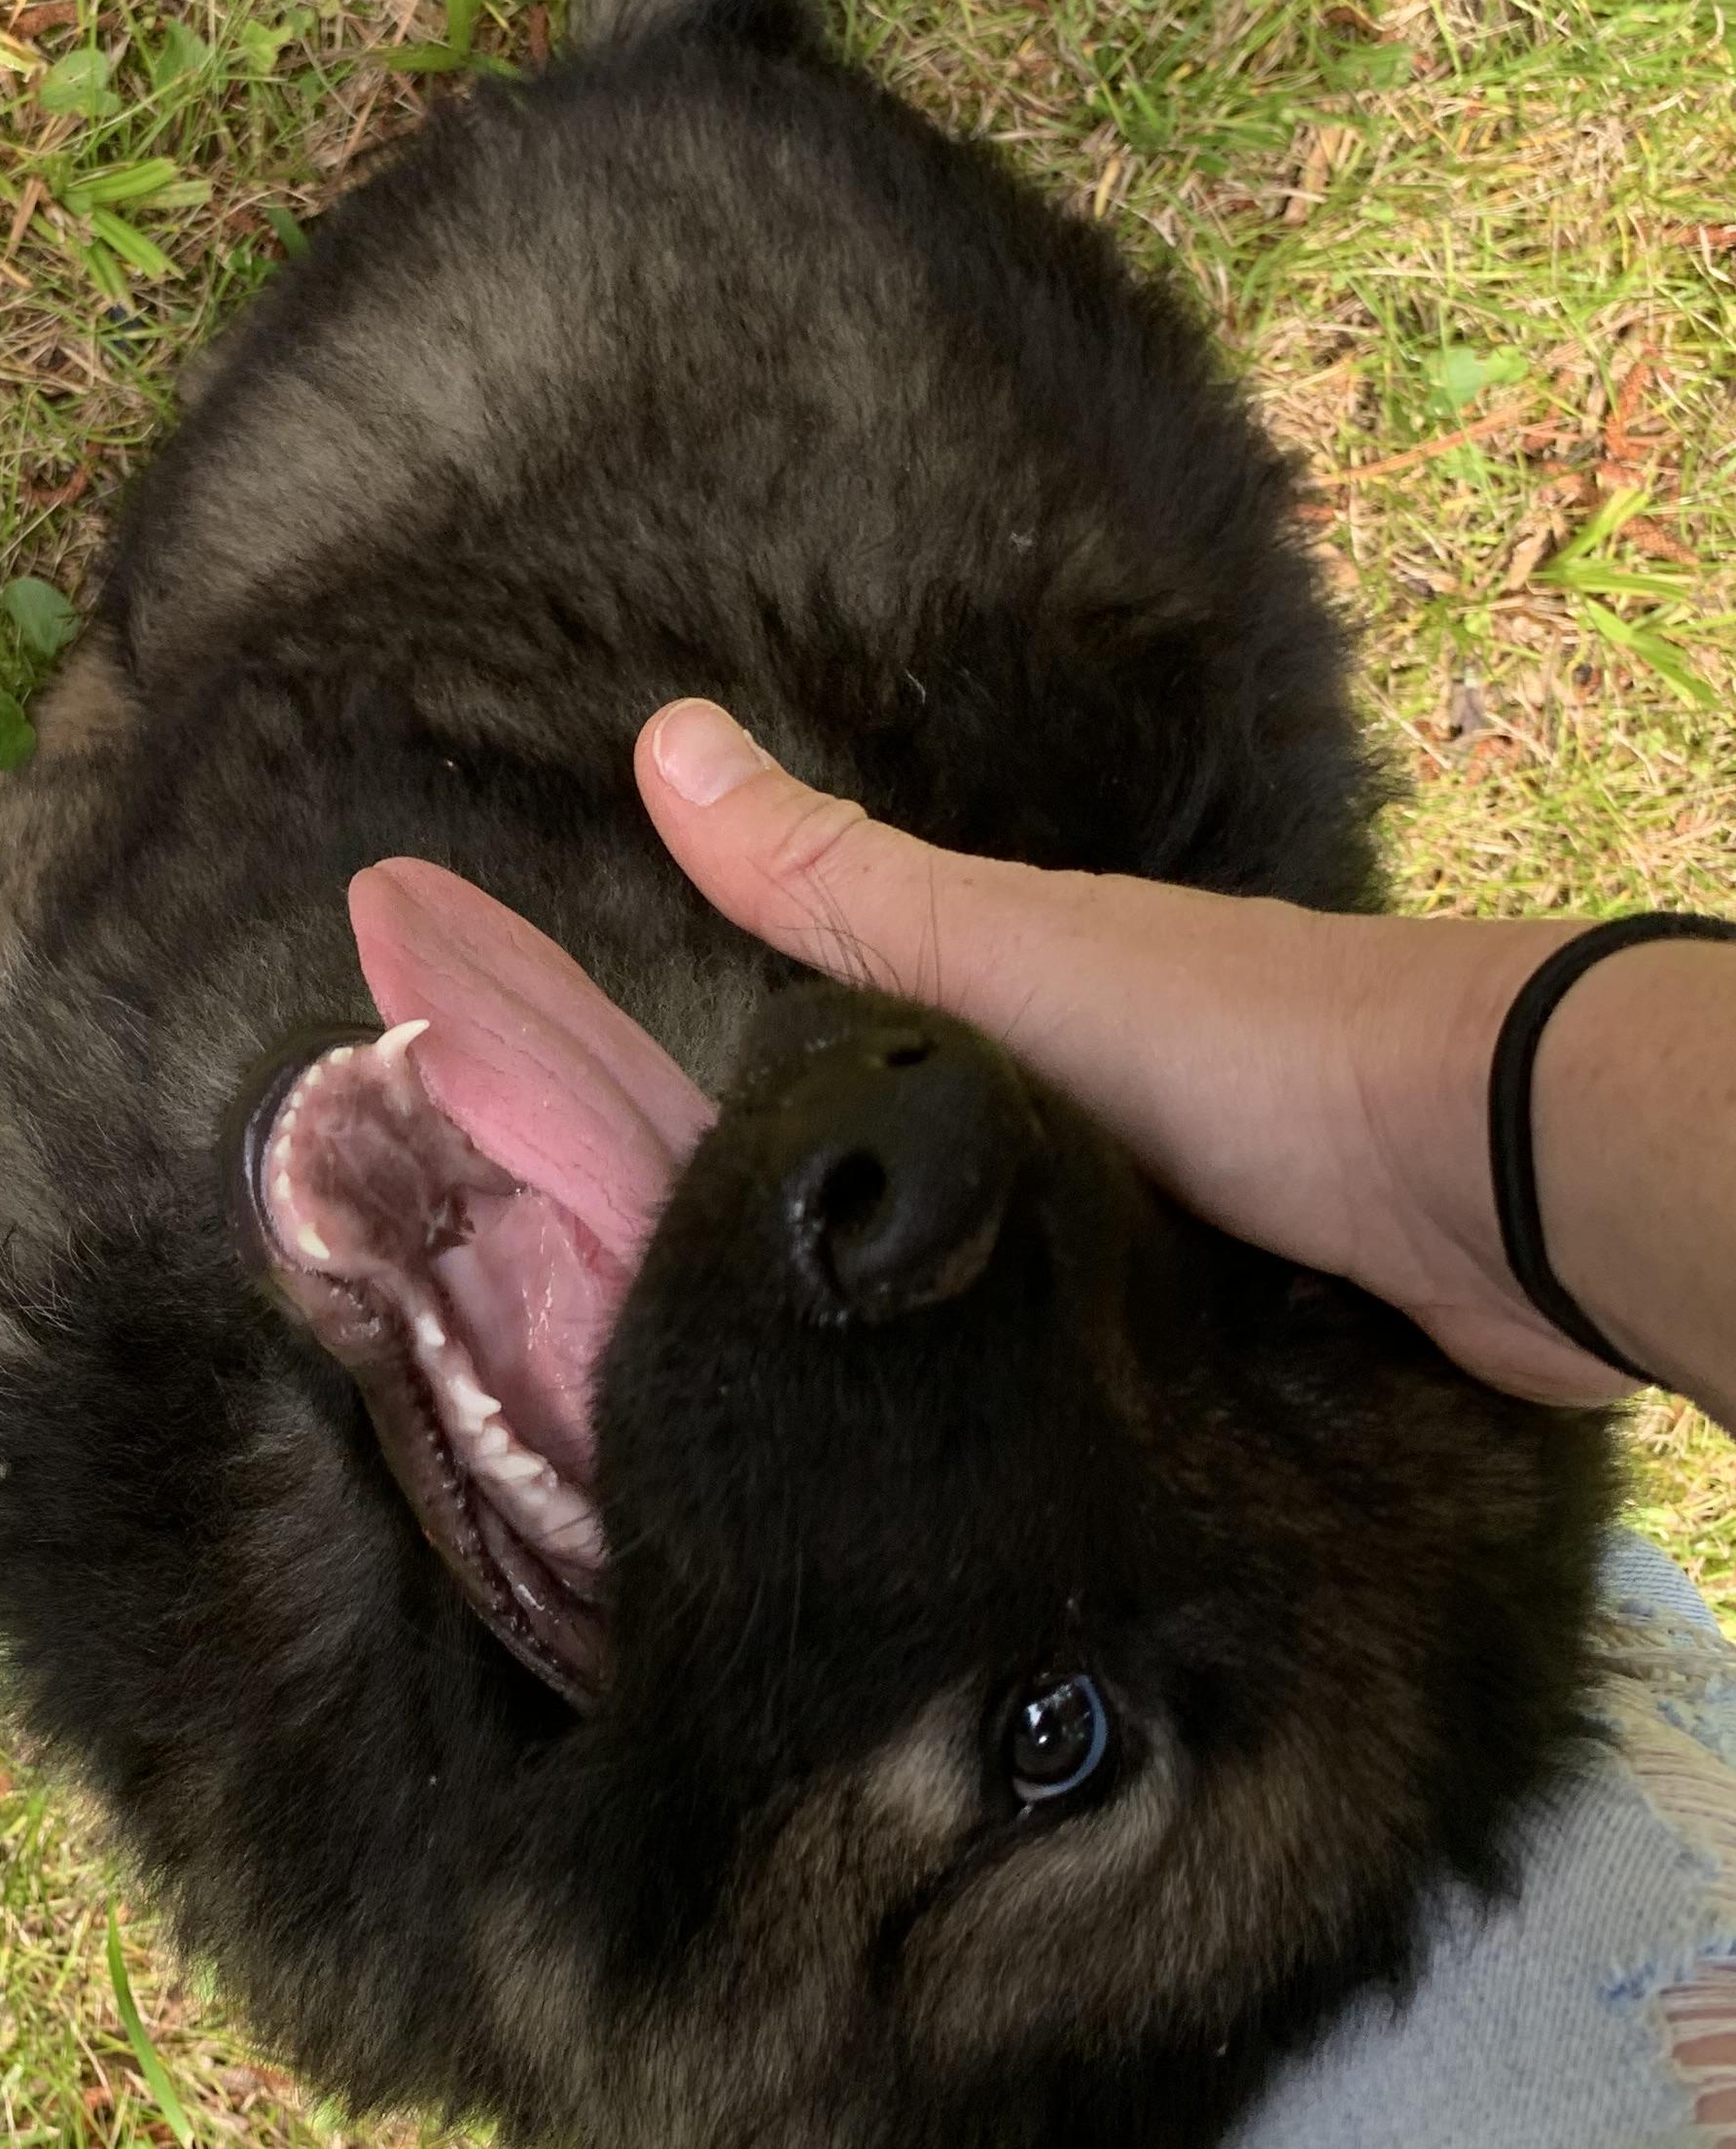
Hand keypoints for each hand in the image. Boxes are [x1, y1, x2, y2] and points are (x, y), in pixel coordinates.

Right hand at [634, 702, 1634, 1405]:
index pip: (879, 1006)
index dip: (778, 1049)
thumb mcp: (999, 950)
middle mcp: (1117, 1079)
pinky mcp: (1261, 1317)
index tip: (663, 1131)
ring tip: (833, 1381)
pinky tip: (995, 1417)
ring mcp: (1195, 1200)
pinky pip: (1126, 1337)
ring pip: (1038, 1242)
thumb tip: (658, 731)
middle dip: (869, 1200)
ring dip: (969, 1293)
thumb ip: (842, 883)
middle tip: (729, 1296)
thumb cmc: (1232, 1047)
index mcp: (1050, 977)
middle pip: (956, 1136)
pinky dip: (1066, 1361)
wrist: (1490, 1179)